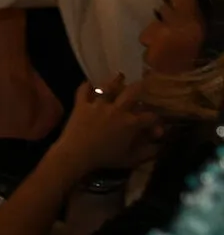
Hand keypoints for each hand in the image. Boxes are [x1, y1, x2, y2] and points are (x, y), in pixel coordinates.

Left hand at [50, 79, 164, 174]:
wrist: (76, 153)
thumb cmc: (104, 158)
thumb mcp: (129, 159)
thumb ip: (146, 152)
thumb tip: (159, 147)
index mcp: (131, 123)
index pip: (150, 117)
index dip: (156, 120)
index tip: (155, 122)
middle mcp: (117, 110)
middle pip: (132, 92)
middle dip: (141, 86)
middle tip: (143, 82)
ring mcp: (98, 105)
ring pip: (109, 86)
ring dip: (115, 81)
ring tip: (120, 76)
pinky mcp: (82, 104)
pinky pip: (84, 90)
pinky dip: (87, 85)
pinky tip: (90, 82)